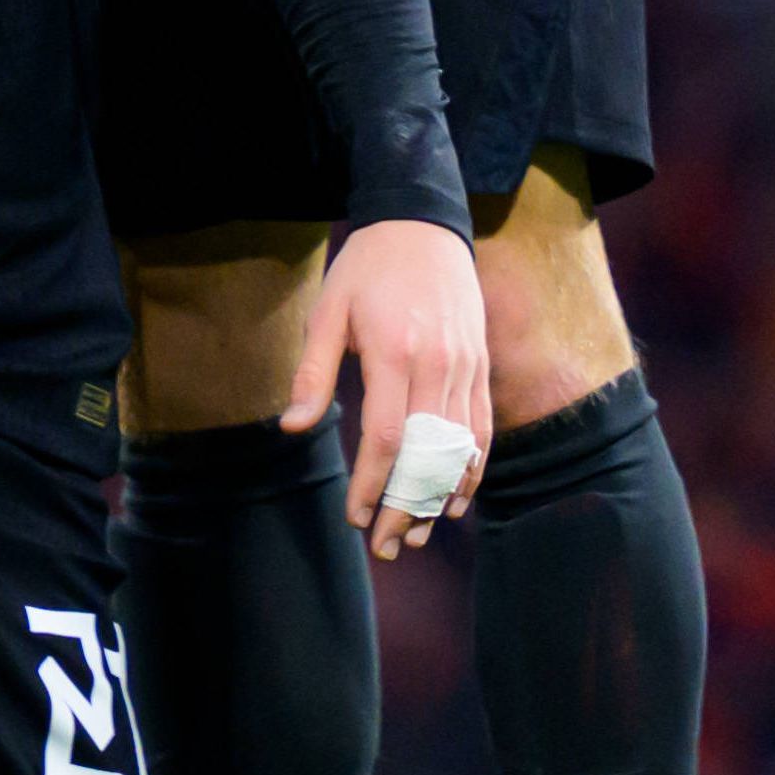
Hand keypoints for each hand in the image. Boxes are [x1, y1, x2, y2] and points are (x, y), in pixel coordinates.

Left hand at [278, 216, 492, 555]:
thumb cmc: (366, 269)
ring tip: (420, 536)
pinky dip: (473, 470)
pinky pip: (482, 430)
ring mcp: (466, 367)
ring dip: (441, 498)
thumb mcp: (328, 311)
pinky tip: (457, 501)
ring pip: (459, 449)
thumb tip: (292, 428)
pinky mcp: (480, 366)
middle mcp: (438, 364)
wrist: (424, 225)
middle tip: (389, 548)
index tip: (358, 518)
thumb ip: (313, 372)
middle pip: (427, 453)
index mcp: (395, 352)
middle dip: (408, 507)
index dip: (375, 484)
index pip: (388, 436)